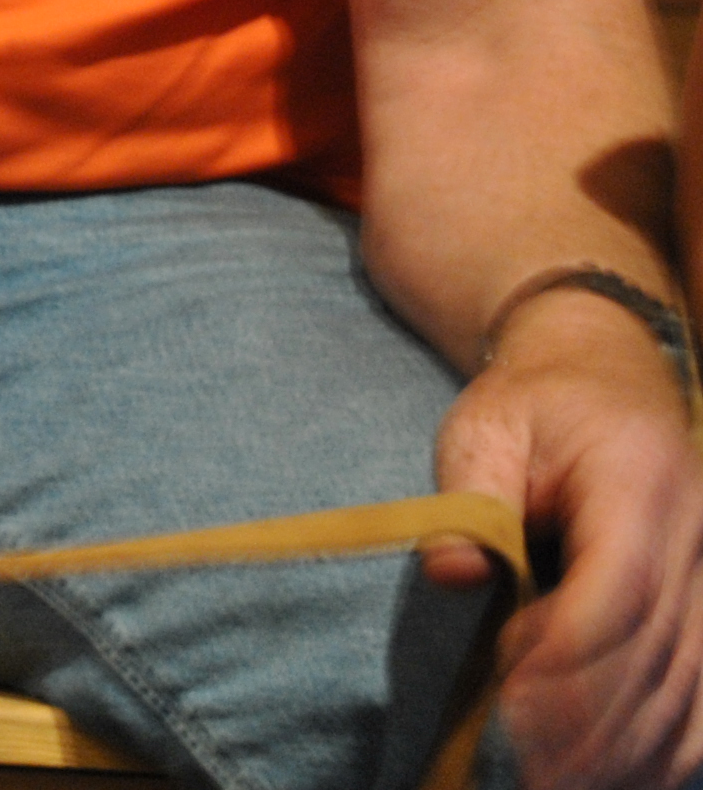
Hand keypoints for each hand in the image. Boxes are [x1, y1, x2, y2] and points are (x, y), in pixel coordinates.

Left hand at [432, 294, 702, 786]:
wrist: (604, 379)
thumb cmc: (534, 407)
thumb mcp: (482, 426)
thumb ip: (468, 498)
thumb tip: (449, 573)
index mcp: (640, 481)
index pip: (622, 583)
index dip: (570, 650)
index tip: (510, 693)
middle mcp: (697, 536)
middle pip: (658, 649)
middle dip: (591, 719)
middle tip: (521, 766)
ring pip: (690, 686)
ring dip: (627, 747)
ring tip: (555, 784)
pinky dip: (667, 746)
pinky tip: (615, 775)